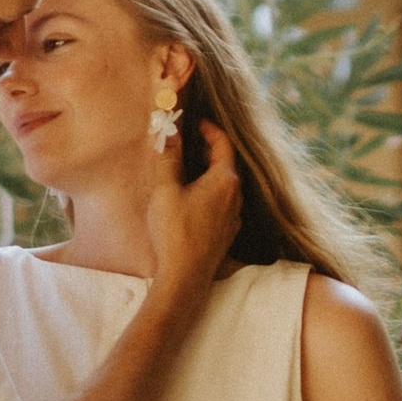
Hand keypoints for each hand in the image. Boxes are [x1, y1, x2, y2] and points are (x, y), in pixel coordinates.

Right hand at [144, 116, 238, 297]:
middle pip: (226, 162)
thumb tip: (170, 131)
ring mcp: (234, 216)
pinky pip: (222, 201)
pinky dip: (210, 190)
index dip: (208, 129)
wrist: (185, 278)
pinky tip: (191, 197)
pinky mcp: (227, 232)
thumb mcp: (166, 190)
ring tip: (187, 167)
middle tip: (187, 141)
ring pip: (225, 183)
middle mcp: (236, 196)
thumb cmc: (175, 232)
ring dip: (209, 170)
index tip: (193, 122)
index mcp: (225, 180)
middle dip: (207, 149)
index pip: (223, 143)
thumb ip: (169, 157)